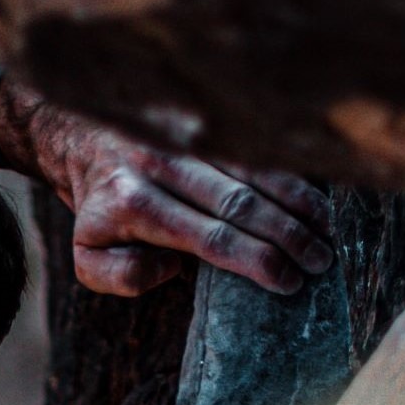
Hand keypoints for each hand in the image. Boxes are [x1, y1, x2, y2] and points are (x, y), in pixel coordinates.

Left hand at [0, 79, 332, 296]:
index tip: (287, 282)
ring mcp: (184, 137)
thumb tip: (172, 267)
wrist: (77, 138)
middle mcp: (162, 164)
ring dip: (296, 204)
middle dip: (286, 237)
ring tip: (328, 235)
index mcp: (133, 202)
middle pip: (239, 204)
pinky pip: (253, 150)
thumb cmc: (95, 212)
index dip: (253, 260)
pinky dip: (288, 175)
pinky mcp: (201, 122)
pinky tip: (316, 200)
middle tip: (320, 264)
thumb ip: (122, 276)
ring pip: (253, 172)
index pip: (208, 237)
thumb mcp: (87, 257)